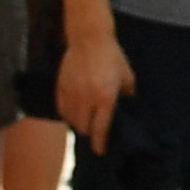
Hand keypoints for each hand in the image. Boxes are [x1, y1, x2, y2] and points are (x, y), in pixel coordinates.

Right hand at [57, 25, 134, 154]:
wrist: (89, 38)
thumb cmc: (112, 56)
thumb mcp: (127, 75)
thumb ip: (127, 93)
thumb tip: (128, 106)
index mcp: (105, 98)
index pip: (101, 128)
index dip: (100, 142)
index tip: (100, 151)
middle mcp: (86, 98)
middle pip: (84, 127)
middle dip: (90, 132)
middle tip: (95, 130)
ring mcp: (71, 93)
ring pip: (71, 120)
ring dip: (78, 123)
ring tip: (85, 121)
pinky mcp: (61, 87)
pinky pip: (61, 109)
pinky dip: (67, 114)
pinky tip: (74, 112)